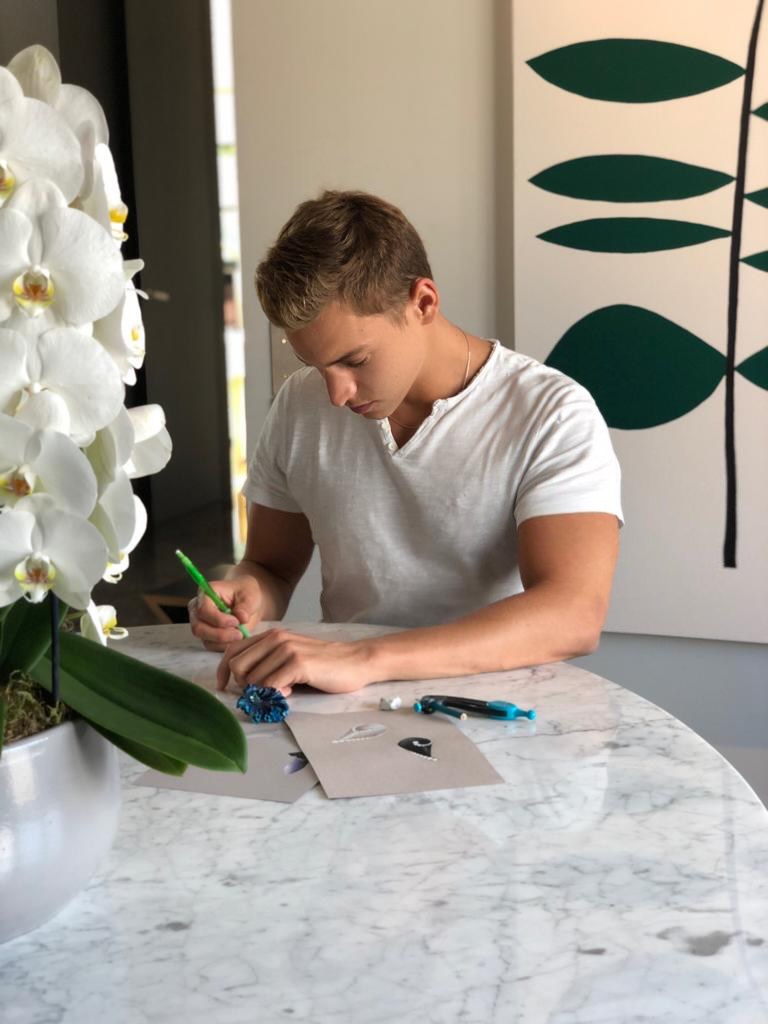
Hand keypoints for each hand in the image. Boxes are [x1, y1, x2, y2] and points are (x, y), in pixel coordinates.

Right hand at [189, 576, 263, 650]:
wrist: (250, 604)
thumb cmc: (246, 595)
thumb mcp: (250, 596)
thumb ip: (246, 606)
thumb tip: (241, 617)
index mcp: (206, 593)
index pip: (203, 610)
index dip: (218, 619)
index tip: (235, 621)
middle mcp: (198, 609)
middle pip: (199, 628)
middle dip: (220, 634)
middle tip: (239, 634)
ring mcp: (201, 624)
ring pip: (206, 640)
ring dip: (225, 642)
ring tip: (241, 634)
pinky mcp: (207, 636)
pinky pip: (212, 646)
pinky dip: (226, 646)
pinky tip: (237, 638)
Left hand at [216, 628, 377, 694]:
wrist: (355, 660)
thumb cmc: (323, 664)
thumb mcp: (291, 657)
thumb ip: (268, 663)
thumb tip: (245, 683)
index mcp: (272, 635)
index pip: (233, 649)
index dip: (222, 670)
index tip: (223, 687)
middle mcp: (276, 638)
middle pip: (237, 665)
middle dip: (243, 684)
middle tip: (260, 693)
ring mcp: (286, 649)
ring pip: (253, 679)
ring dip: (263, 692)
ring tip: (283, 691)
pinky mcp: (297, 663)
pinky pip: (271, 686)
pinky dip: (276, 695)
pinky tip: (289, 692)